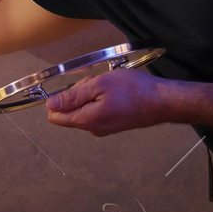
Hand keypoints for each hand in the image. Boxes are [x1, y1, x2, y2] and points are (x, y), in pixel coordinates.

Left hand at [45, 71, 174, 136]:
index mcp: (85, 120)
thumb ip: (73, 96)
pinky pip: (96, 109)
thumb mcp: (99, 85)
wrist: (161, 101)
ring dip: (92, 93)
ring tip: (110, 86)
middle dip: (79, 92)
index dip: (60, 98)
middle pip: (70, 109)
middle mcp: (91, 128)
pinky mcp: (111, 124)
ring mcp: (102, 128)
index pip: (55, 116)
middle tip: (99, 83)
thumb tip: (50, 105)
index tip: (77, 86)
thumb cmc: (133, 91)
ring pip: (84, 107)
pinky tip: (115, 92)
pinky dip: (101, 98)